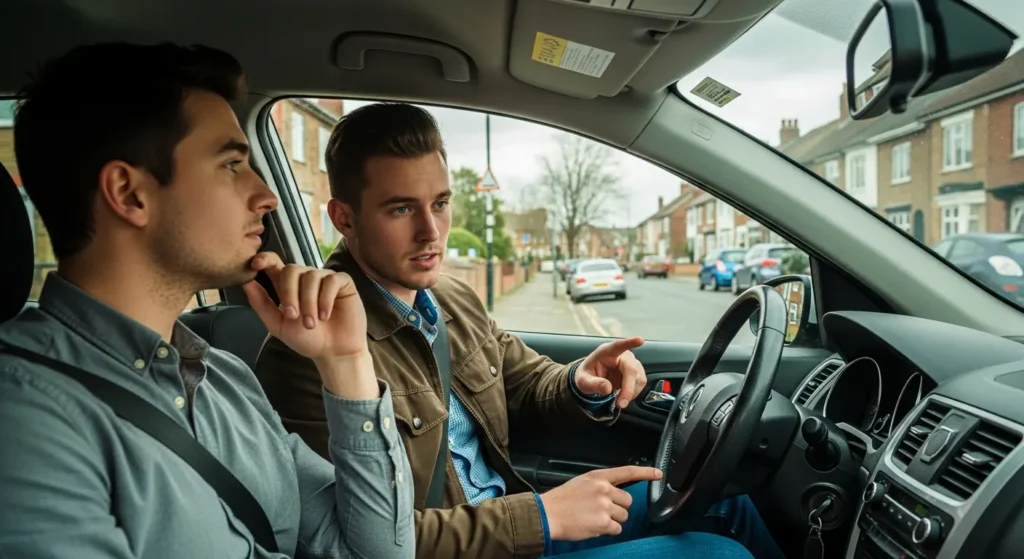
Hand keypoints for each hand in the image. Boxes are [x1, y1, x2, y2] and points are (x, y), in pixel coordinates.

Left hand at [242, 252, 375, 397]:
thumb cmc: (307, 340)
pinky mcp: (343, 283)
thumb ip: (262, 304)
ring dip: (309, 302)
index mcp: (287, 286)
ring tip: (312, 323)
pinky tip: (325, 315)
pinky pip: (331, 281)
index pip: (275, 263)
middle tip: (293, 316)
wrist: (334, 353)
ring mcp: (324, 279)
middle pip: (291, 269)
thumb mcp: (278, 325)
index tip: (256, 264)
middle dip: (289, 293)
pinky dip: (326, 299)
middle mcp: (305, 279)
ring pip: (312, 276)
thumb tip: (246, 283)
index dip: (265, 259)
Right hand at [539, 466, 662, 540]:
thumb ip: (600, 485)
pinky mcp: (603, 522)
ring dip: (613, 520)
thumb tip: (615, 493)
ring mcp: (604, 506)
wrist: (547, 514)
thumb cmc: (561, 500)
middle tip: (601, 510)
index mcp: (598, 477)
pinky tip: (593, 526)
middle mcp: (604, 489)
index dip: (646, 473)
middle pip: (627, 501)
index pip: (627, 472)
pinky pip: (616, 529)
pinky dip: (607, 531)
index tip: (658, 474)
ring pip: (623, 516)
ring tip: (594, 518)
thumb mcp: (582, 483)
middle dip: (618, 508)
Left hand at [574, 337, 646, 408]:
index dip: (629, 343)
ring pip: (639, 377)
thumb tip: (608, 388)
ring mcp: (631, 363)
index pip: (618, 346)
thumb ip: (593, 384)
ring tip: (618, 401)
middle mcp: (621, 355)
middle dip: (628, 388)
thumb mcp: (583, 381)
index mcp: (606, 352)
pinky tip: (623, 395)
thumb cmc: (587, 376)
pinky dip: (633, 393)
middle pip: (631, 369)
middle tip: (620, 404)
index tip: (640, 340)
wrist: (591, 380)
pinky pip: (640, 383)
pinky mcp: (636, 372)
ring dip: (631, 392)